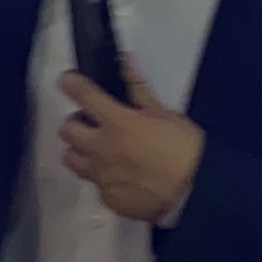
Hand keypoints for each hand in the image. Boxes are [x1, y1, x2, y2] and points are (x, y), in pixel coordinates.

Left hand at [60, 68, 204, 223]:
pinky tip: (121, 177)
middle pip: (66, 131)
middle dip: (75, 123)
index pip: (83, 95)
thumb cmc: (184, 150)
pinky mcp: (108, 198)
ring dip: (80, 151)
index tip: (68, 81)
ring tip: (98, 151)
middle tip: (91, 123)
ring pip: (72, 159)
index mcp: (117, 123)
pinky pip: (95, 185)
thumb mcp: (164, 113)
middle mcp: (102, 149)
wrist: (195, 192)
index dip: (71, 84)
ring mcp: (102, 177)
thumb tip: (128, 62)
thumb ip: (139, 89)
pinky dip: (103, 178)